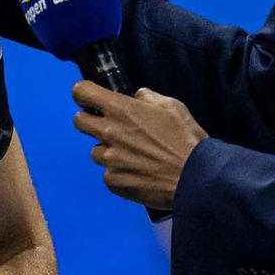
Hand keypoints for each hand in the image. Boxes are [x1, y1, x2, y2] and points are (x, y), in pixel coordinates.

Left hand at [71, 81, 206, 210]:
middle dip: (90, 120)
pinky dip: (119, 172)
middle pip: (79, 121)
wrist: (195, 178)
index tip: (89, 98)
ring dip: (109, 150)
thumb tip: (136, 97)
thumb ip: (147, 98)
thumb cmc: (186, 139)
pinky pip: (108, 174)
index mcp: (121, 110)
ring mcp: (109, 160)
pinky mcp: (113, 182)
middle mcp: (109, 133)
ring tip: (134, 155)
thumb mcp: (172, 106)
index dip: (83, 93)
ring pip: (96, 151)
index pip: (82, 92)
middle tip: (110, 126)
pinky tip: (138, 172)